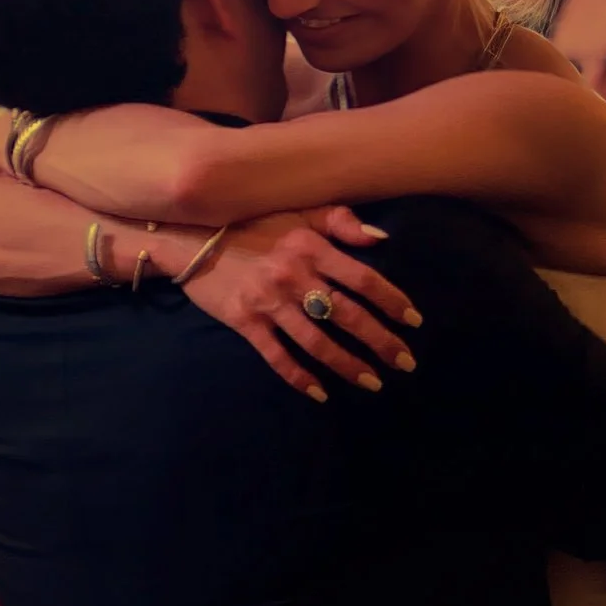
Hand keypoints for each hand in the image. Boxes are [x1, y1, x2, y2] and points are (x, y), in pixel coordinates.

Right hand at [182, 208, 421, 401]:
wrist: (191, 236)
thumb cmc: (252, 222)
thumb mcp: (297, 211)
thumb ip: (339, 221)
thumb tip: (381, 238)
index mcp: (311, 246)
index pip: (362, 278)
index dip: (391, 300)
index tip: (414, 320)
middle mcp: (294, 276)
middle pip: (347, 314)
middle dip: (381, 341)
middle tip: (406, 362)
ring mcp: (269, 302)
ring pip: (316, 341)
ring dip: (347, 364)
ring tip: (373, 382)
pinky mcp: (245, 322)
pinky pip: (276, 356)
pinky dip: (299, 377)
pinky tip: (320, 393)